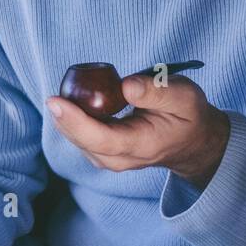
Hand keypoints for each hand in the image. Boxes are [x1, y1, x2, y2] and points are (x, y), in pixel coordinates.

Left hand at [46, 73, 230, 188]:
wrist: (192, 141)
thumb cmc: (187, 116)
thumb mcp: (184, 97)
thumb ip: (156, 91)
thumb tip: (126, 86)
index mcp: (142, 145)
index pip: (101, 139)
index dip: (75, 121)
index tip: (55, 102)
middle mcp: (121, 159)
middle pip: (83, 142)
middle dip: (64, 119)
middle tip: (54, 95)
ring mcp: (110, 159)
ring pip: (78, 141)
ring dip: (66, 119)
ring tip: (65, 95)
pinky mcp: (103, 152)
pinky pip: (80, 137)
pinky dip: (72, 120)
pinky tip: (72, 102)